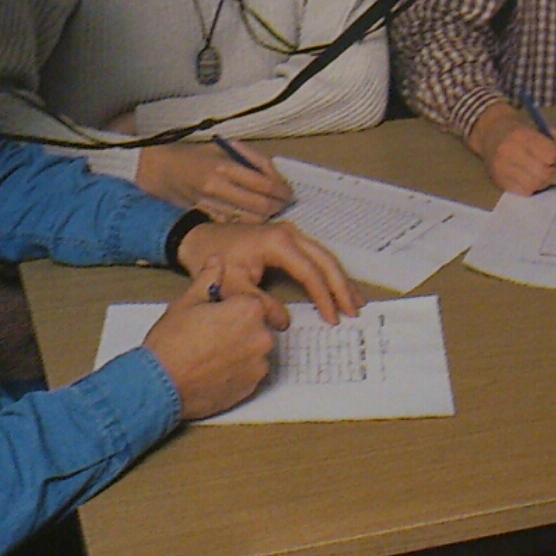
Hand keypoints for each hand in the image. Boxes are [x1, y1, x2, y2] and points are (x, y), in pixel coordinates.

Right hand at [137, 140, 292, 222]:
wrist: (162, 170)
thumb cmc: (196, 156)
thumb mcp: (224, 149)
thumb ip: (251, 161)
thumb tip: (276, 177)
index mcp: (224, 166)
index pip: (264, 183)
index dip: (282, 191)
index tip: (290, 192)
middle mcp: (218, 187)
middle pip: (261, 206)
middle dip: (278, 206)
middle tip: (285, 203)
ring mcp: (212, 204)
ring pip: (250, 219)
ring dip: (266, 217)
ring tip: (273, 209)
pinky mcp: (206, 216)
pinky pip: (236, 224)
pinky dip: (249, 222)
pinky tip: (254, 216)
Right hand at [141, 262, 284, 421]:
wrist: (161, 386)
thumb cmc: (172, 343)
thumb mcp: (187, 302)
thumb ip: (208, 278)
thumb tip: (217, 260)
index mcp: (249, 310)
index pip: (250, 301)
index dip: (231, 306)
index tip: (215, 313)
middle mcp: (262, 336)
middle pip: (256, 325)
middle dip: (238, 326)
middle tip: (210, 334)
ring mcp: (259, 364)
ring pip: (255, 349)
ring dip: (240, 348)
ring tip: (211, 353)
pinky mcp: (253, 386)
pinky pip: (251, 371)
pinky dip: (238, 370)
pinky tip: (215, 369)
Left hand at [176, 219, 362, 323]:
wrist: (200, 238)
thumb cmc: (214, 258)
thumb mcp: (231, 285)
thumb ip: (258, 304)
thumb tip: (282, 322)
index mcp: (278, 243)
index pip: (310, 272)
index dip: (323, 297)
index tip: (332, 318)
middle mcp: (290, 234)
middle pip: (326, 261)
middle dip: (342, 287)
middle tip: (355, 311)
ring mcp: (291, 233)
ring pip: (325, 257)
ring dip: (340, 280)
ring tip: (355, 301)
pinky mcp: (289, 239)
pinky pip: (316, 256)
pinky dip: (330, 273)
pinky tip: (338, 287)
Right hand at [468, 100, 555, 194]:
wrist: (493, 133)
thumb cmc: (527, 132)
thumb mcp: (551, 131)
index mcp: (523, 134)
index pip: (552, 154)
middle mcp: (509, 151)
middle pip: (544, 173)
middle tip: (555, 169)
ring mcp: (501, 168)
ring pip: (535, 185)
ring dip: (546, 182)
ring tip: (544, 174)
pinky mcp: (498, 181)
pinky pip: (525, 192)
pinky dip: (534, 187)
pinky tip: (532, 178)